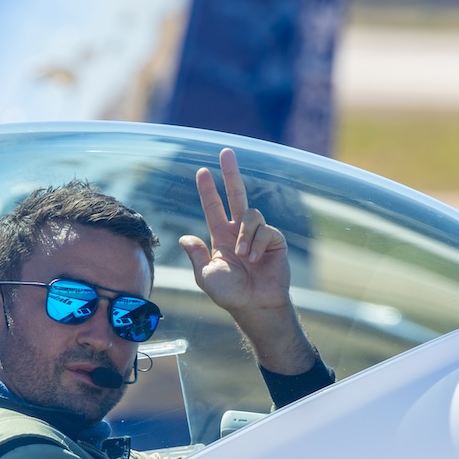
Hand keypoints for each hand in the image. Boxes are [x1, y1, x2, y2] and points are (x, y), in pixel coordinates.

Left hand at [179, 148, 291, 317]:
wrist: (255, 305)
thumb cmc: (230, 294)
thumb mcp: (206, 276)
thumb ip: (196, 255)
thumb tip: (184, 236)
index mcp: (221, 236)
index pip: (213, 207)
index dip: (208, 190)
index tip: (202, 171)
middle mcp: (239, 231)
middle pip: (236, 195)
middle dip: (231, 173)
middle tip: (226, 152)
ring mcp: (258, 234)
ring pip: (251, 214)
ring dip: (245, 235)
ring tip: (244, 257)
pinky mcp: (274, 240)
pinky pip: (266, 230)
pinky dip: (257, 244)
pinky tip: (255, 260)